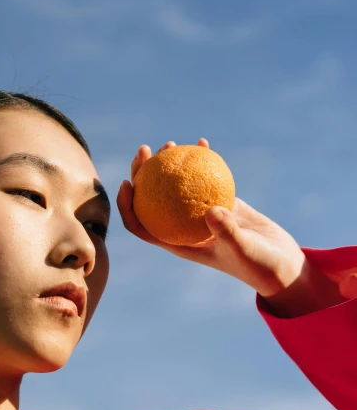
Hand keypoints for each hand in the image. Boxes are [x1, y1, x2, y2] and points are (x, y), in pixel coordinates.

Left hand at [116, 139, 307, 298]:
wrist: (283, 265)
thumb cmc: (260, 265)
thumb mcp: (244, 250)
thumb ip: (227, 232)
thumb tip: (210, 210)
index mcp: (177, 243)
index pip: (141, 225)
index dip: (127, 206)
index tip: (127, 182)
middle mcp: (183, 227)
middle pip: (152, 199)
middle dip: (143, 174)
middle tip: (145, 150)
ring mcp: (200, 214)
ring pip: (175, 186)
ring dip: (169, 164)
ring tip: (170, 143)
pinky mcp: (220, 202)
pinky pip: (204, 179)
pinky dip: (202, 162)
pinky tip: (202, 143)